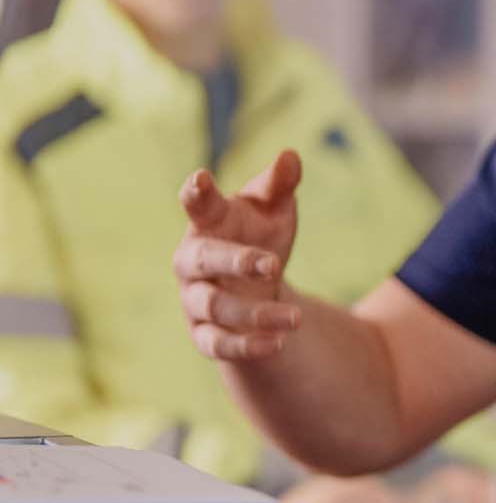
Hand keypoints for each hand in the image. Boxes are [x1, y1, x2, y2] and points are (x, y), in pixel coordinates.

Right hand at [174, 150, 303, 360]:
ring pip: (214, 307)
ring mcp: (193, 298)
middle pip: (202, 260)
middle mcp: (192, 260)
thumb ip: (279, 184)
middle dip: (236, 261)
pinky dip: (246, 345)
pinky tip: (279, 343)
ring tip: (297, 318)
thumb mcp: (273, 208)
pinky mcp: (202, 334)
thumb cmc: (258, 233)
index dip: (196, 193)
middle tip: (273, 264)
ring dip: (255, 314)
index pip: (198, 204)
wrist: (252, 285)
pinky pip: (217, 344)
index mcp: (208, 222)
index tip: (199, 179)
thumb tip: (291, 156)